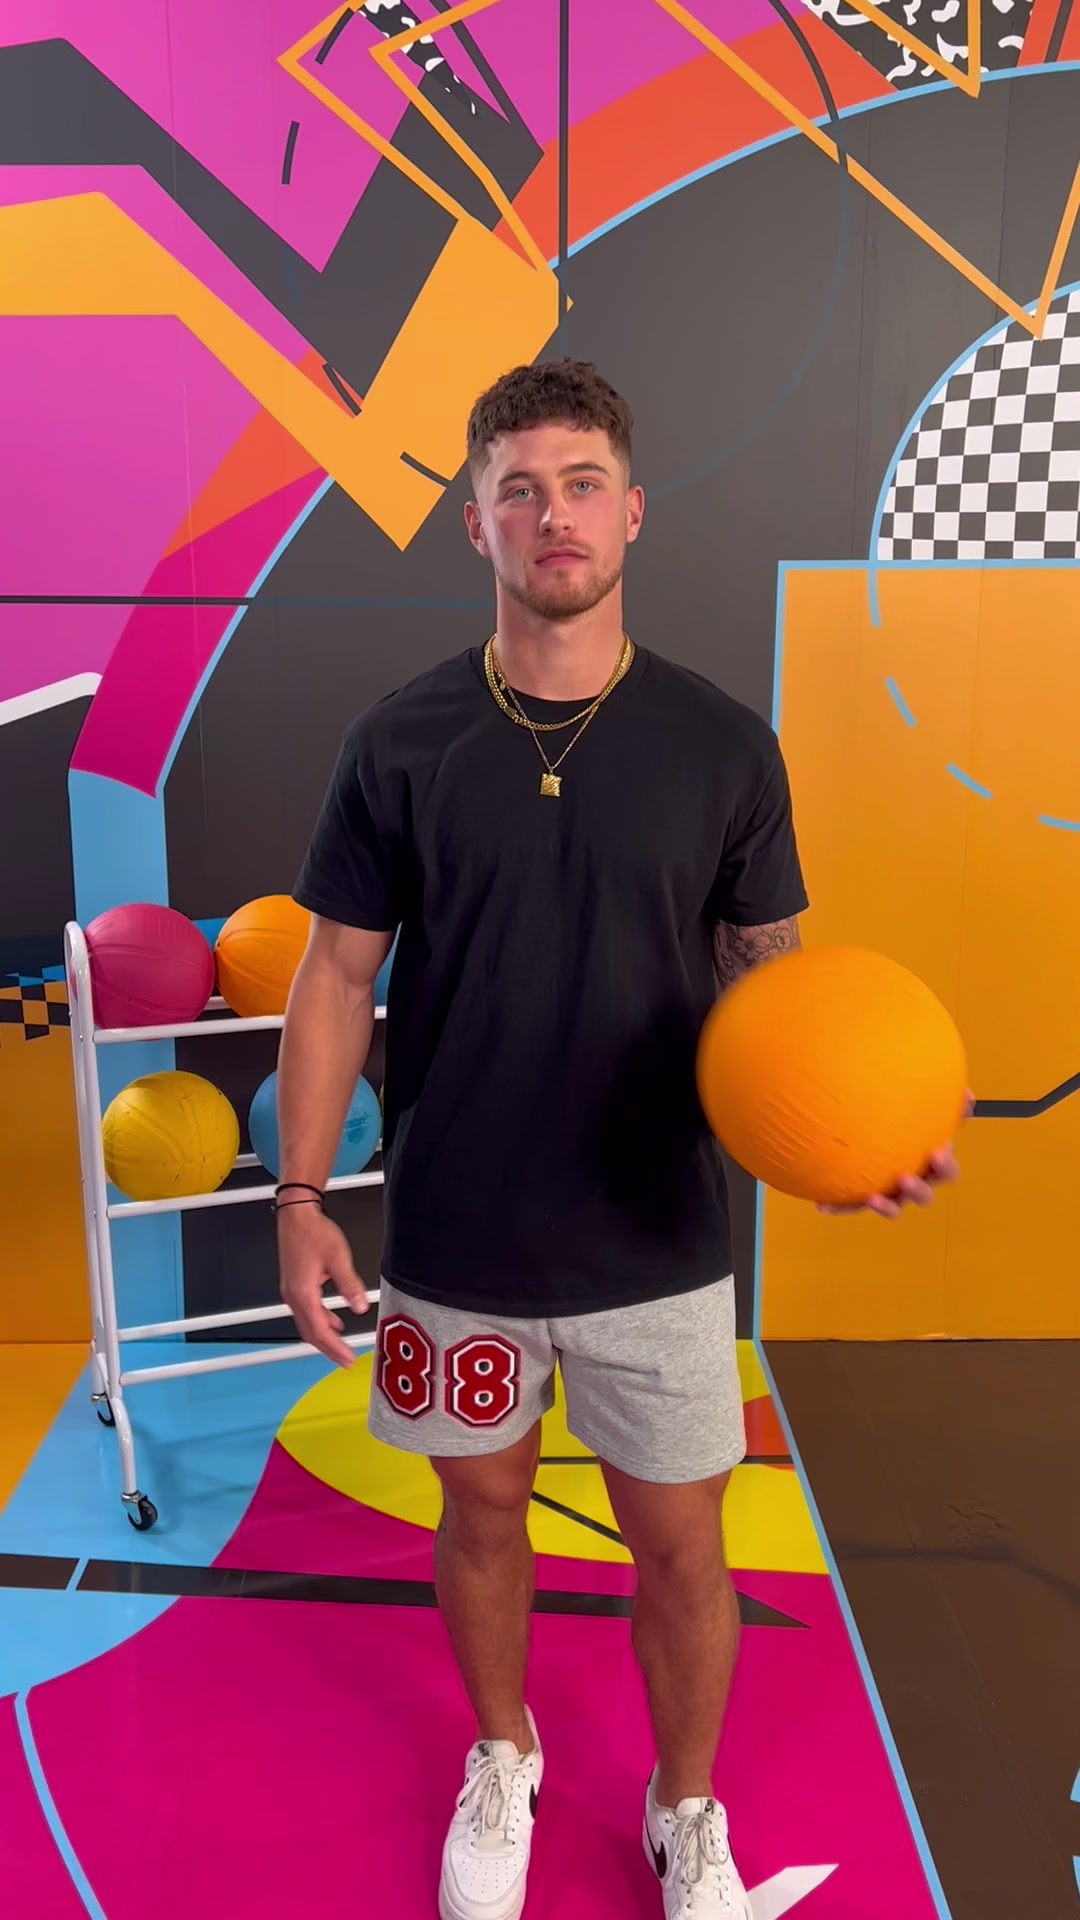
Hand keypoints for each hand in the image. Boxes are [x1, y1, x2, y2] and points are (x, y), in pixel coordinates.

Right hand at [277, 1203, 368, 1366]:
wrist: (296, 1215)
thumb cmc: (313, 1232)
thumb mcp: (338, 1258)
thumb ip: (350, 1284)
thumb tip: (360, 1306)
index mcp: (303, 1293)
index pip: (320, 1330)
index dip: (335, 1348)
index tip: (348, 1358)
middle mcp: (293, 1297)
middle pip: (310, 1333)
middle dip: (329, 1349)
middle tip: (345, 1360)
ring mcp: (291, 1292)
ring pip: (307, 1324)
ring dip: (324, 1337)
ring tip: (340, 1347)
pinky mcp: (294, 1286)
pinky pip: (307, 1312)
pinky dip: (320, 1322)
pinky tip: (333, 1321)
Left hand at [818, 1092, 974, 1220]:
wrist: (876, 1131)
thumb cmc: (910, 1122)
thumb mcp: (926, 1110)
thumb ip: (946, 1103)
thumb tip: (966, 1094)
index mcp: (933, 1166)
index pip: (947, 1171)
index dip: (945, 1166)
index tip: (937, 1152)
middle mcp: (915, 1183)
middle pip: (924, 1196)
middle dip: (917, 1190)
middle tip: (905, 1178)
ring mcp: (892, 1194)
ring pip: (893, 1207)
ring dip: (885, 1206)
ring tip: (872, 1198)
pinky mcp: (866, 1197)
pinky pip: (854, 1205)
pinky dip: (840, 1207)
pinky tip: (822, 1205)